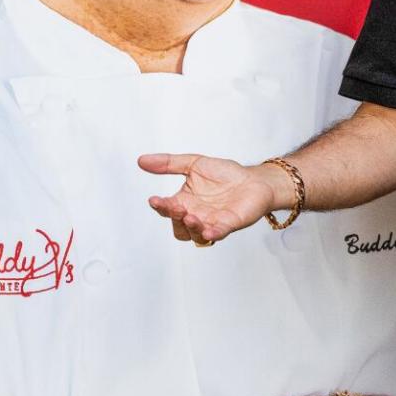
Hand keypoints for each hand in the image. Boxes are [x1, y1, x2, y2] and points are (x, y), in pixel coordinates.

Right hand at [138, 152, 286, 242]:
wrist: (253, 179)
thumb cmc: (225, 174)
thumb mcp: (194, 163)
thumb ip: (169, 163)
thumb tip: (141, 160)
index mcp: (185, 202)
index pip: (167, 209)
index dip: (160, 207)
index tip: (154, 200)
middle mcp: (196, 216)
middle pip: (178, 227)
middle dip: (175, 218)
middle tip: (176, 207)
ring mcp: (212, 222)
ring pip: (195, 235)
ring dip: (191, 228)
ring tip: (191, 216)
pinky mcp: (230, 224)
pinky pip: (219, 233)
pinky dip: (213, 234)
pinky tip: (208, 232)